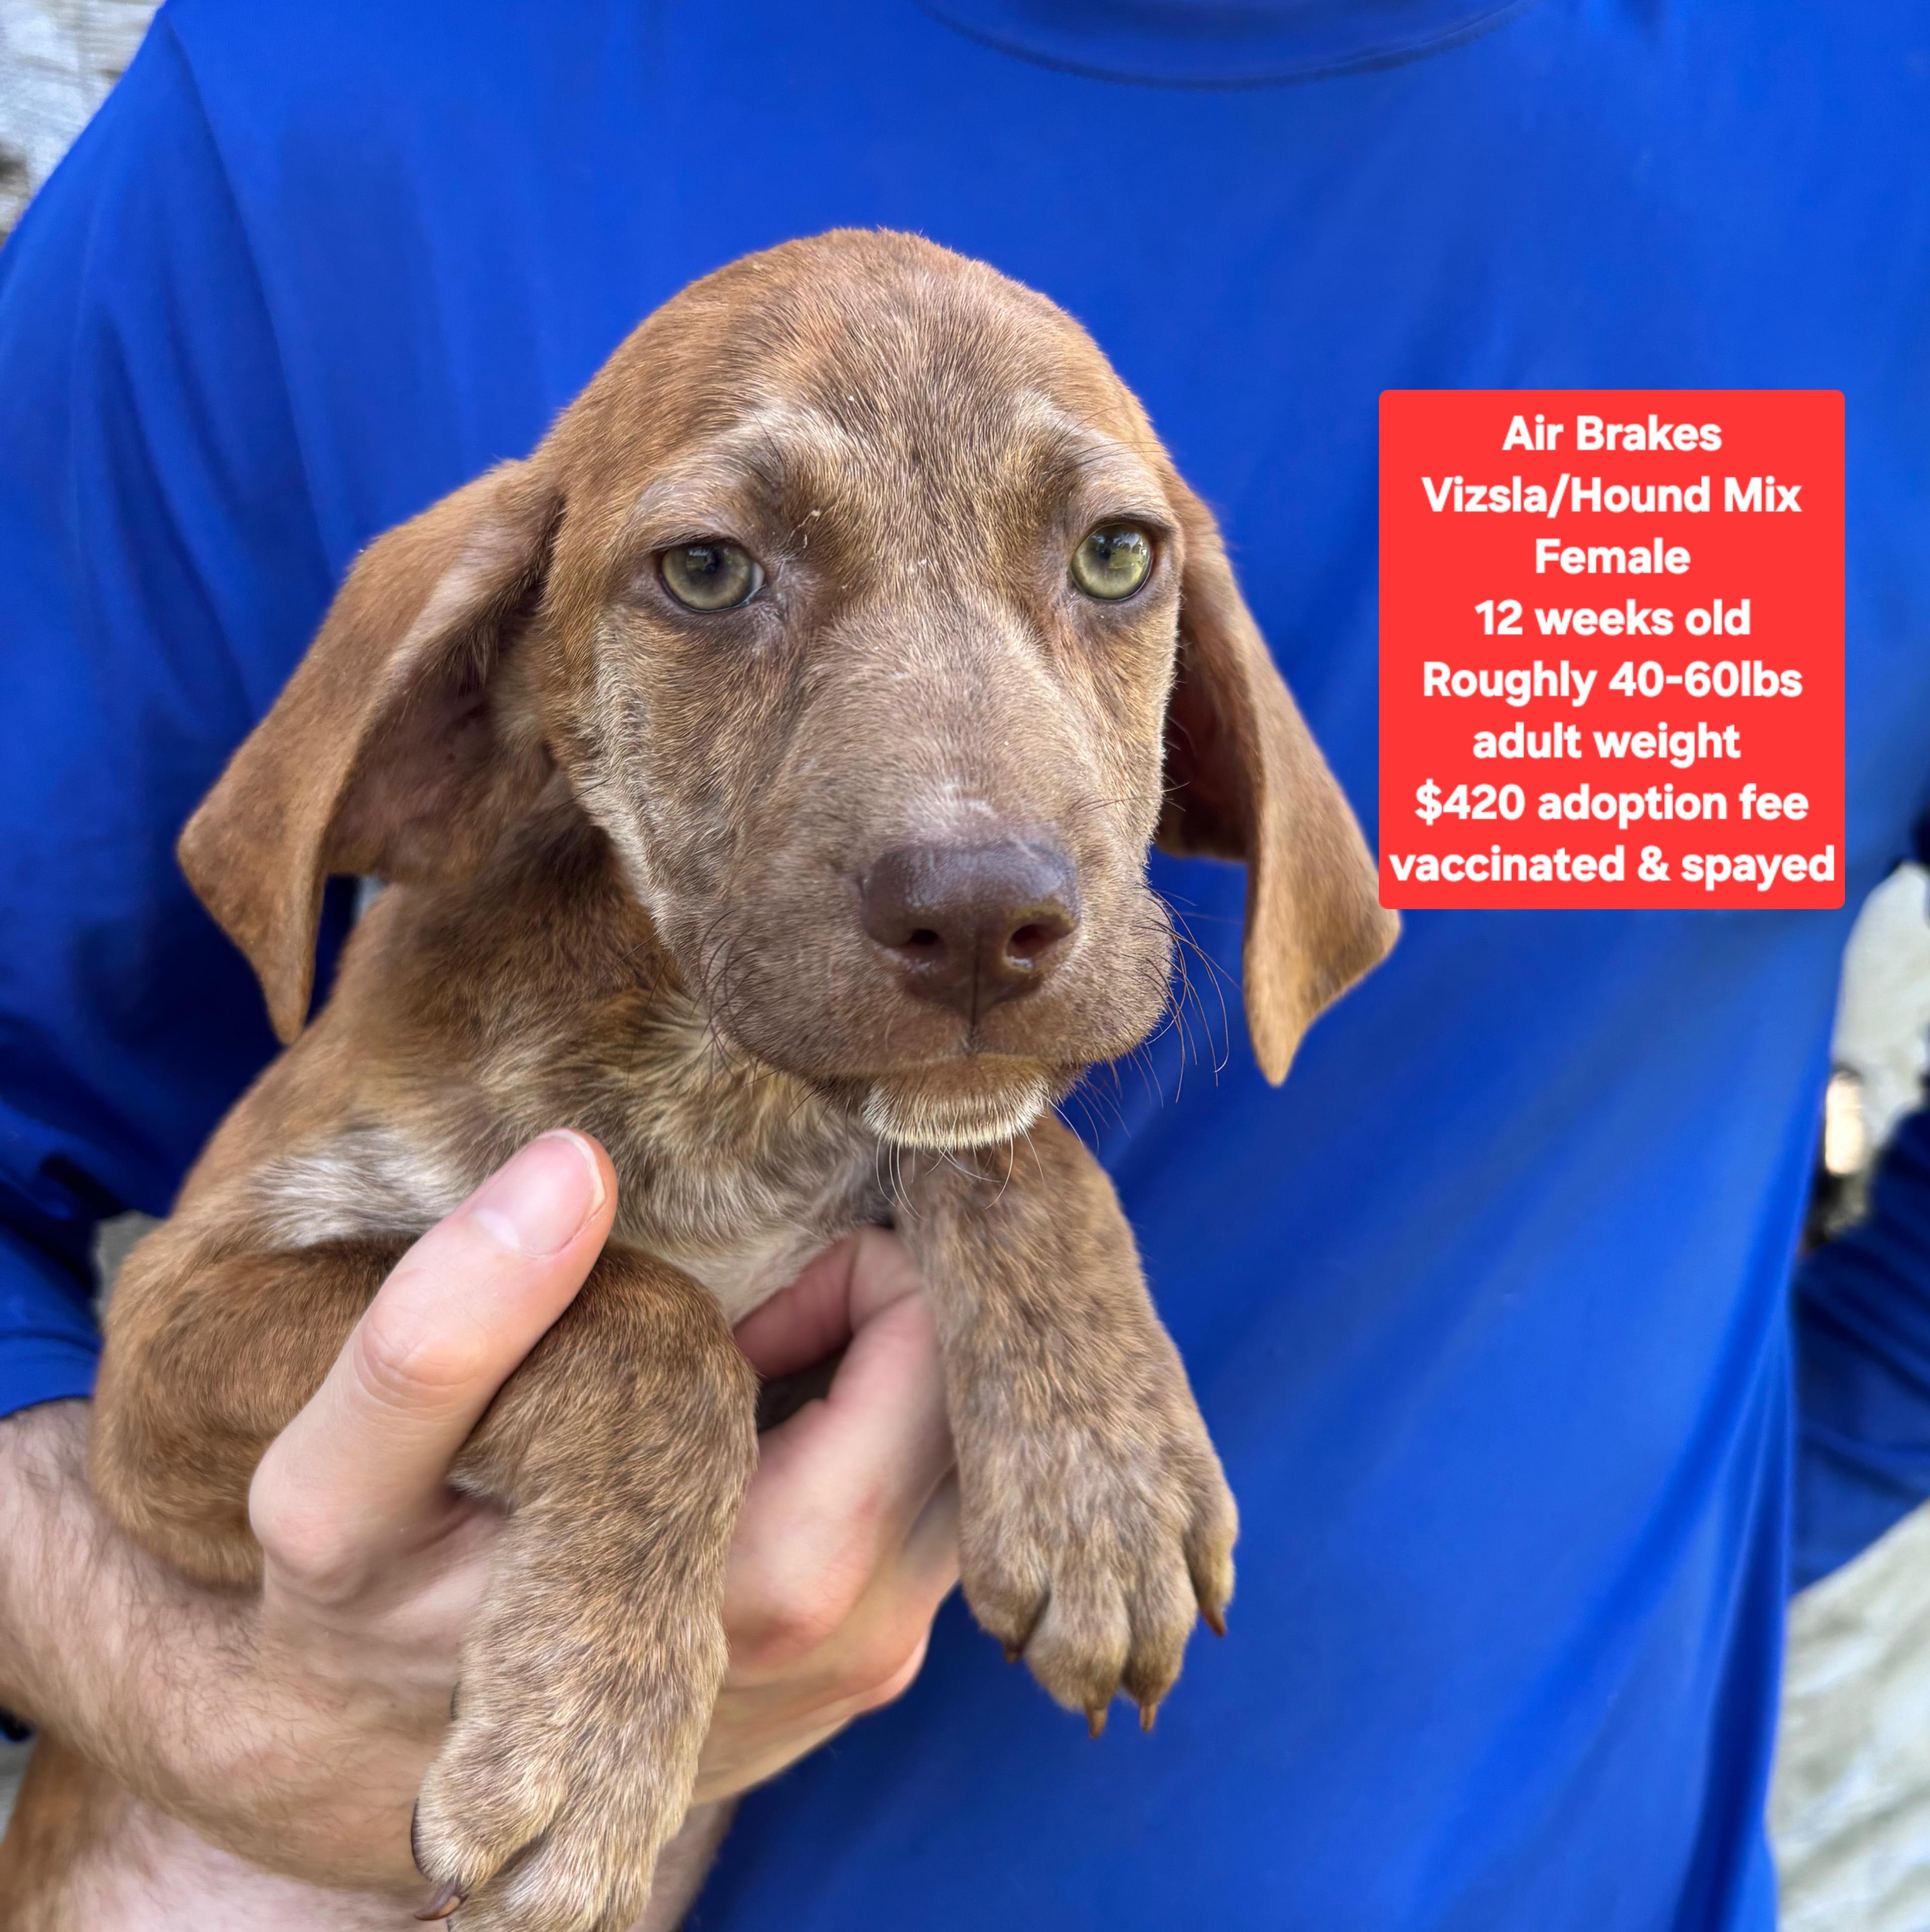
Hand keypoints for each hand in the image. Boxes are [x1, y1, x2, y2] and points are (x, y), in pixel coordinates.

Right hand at [0, 1134, 955, 1906]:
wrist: (361, 1774)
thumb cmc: (354, 1616)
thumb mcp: (339, 1485)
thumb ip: (442, 1333)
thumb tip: (567, 1169)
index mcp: (772, 1593)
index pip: (931, 1354)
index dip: (858, 1264)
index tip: (748, 1262)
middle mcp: (857, 1645)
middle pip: (970, 1407)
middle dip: (882, 1310)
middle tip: (746, 1295)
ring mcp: (869, 1664)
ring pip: (957, 1456)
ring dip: (874, 1371)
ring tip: (737, 1355)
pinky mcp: (857, 1667)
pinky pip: (922, 1504)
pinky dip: (863, 1431)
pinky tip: (745, 1422)